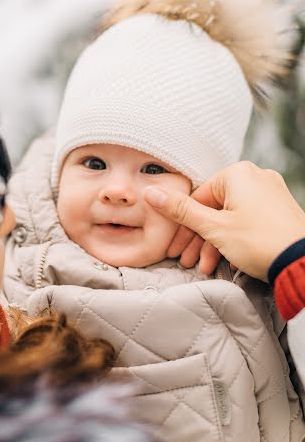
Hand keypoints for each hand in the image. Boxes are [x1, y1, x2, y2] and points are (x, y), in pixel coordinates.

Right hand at [144, 161, 304, 280]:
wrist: (303, 262)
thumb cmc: (260, 242)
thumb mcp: (214, 228)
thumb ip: (181, 210)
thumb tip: (151, 192)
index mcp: (237, 174)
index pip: (197, 197)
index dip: (182, 226)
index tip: (174, 247)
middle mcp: (255, 177)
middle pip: (213, 208)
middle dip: (198, 239)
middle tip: (187, 260)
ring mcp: (269, 192)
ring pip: (229, 216)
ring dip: (214, 243)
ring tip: (206, 267)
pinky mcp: (278, 209)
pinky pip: (246, 219)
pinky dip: (233, 239)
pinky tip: (225, 261)